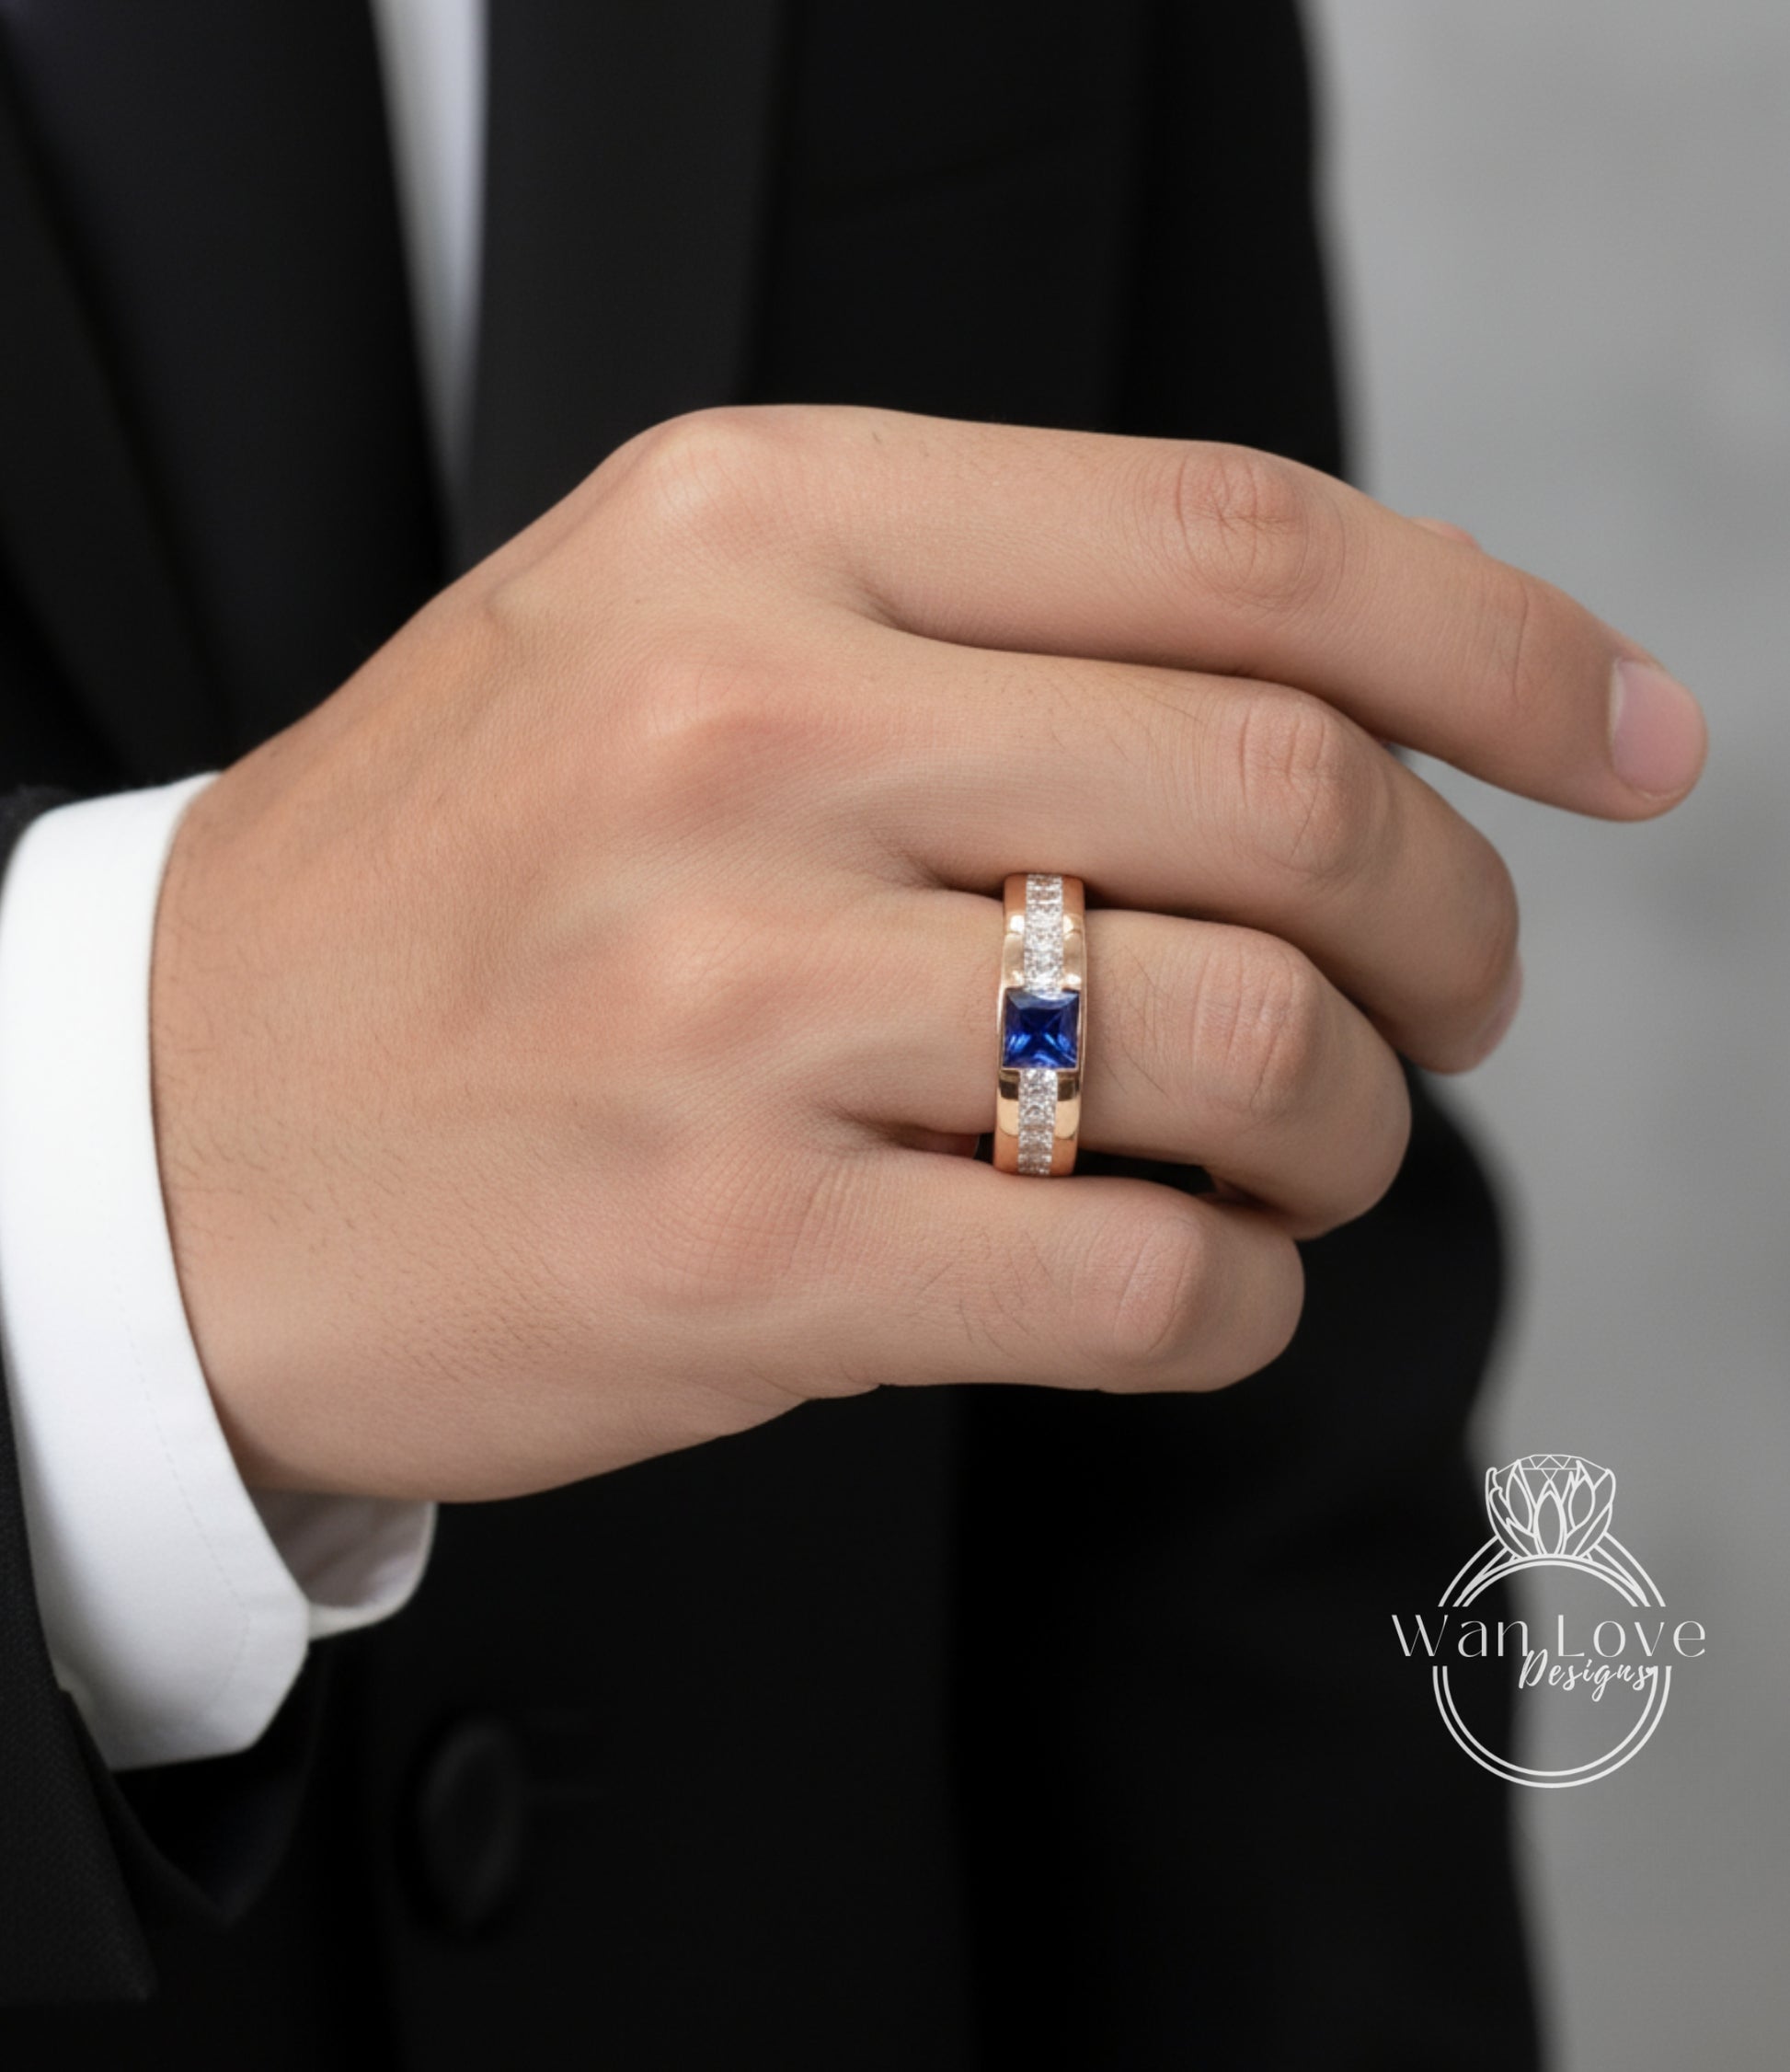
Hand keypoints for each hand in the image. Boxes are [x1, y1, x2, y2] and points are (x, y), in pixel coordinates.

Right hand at [150, 408, 1704, 1500]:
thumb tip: (1331, 716)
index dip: (1496, 639)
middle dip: (1459, 919)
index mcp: (745, 531)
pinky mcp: (731, 1253)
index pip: (1236, 538)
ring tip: (1303, 1147)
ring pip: (1252, 1043)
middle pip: (1292, 789)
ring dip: (1357, 1123)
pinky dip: (1242, 1294)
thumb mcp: (657, 639)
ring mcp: (725, 1002)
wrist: (157, 1136)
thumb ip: (968, 629)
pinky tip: (1190, 1278)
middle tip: (1456, 997)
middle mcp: (741, 733)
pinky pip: (1143, 1270)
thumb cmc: (446, 892)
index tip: (1625, 736)